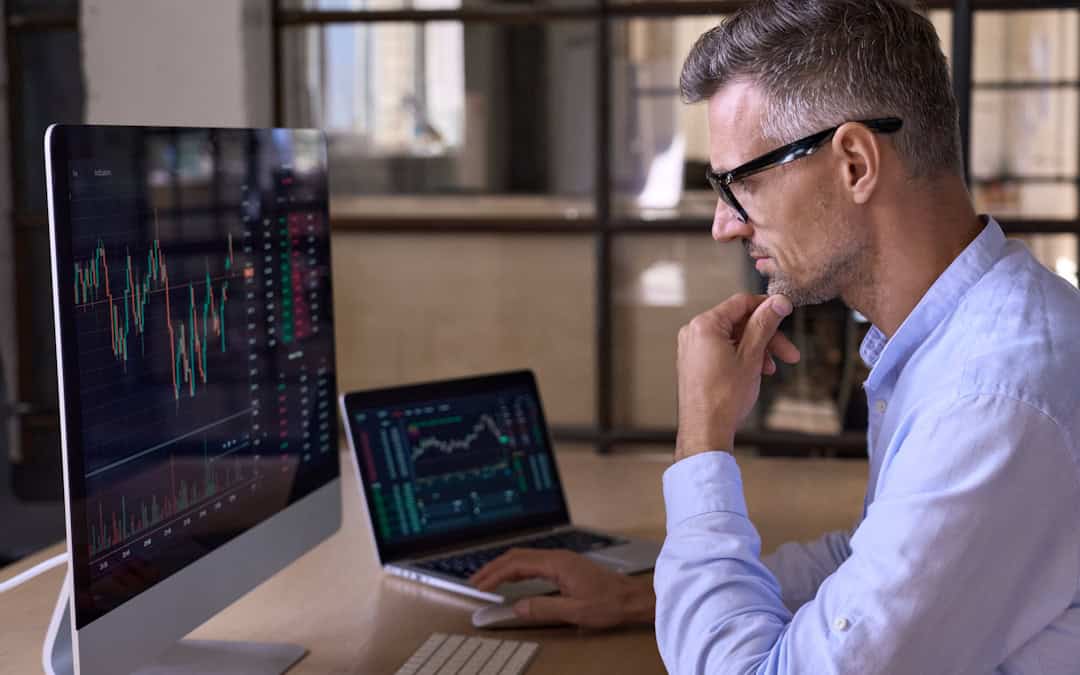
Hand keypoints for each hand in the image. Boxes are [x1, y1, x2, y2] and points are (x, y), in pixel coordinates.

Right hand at [469, 549, 654, 628]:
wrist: (632, 598)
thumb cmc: (610, 603)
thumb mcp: (575, 612)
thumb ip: (544, 608)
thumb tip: (517, 607)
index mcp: (557, 564)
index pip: (517, 564)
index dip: (495, 575)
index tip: (480, 586)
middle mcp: (558, 557)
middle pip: (517, 557)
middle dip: (494, 568)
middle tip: (475, 582)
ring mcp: (562, 560)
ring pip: (525, 558)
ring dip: (504, 568)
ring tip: (488, 580)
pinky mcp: (566, 566)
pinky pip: (534, 563)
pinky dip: (517, 571)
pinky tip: (512, 580)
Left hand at [676, 293, 799, 460]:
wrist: (706, 430)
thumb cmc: (723, 398)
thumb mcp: (751, 356)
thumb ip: (764, 324)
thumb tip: (778, 302)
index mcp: (704, 326)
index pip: (741, 303)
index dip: (767, 307)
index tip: (786, 313)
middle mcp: (694, 333)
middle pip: (739, 322)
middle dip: (766, 337)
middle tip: (788, 352)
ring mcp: (692, 348)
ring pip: (733, 338)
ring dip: (757, 349)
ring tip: (772, 368)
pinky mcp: (695, 362)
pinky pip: (723, 350)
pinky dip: (742, 357)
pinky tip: (756, 371)